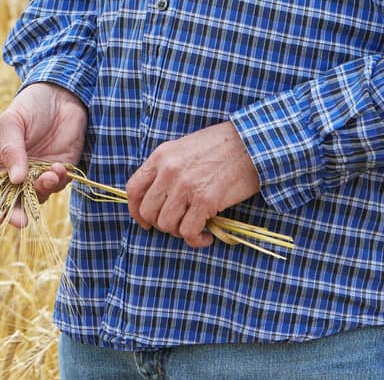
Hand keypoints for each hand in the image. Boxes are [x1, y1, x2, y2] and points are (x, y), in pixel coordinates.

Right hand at [0, 82, 87, 227]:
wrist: (61, 96)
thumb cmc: (28, 107)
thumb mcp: (12, 123)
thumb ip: (12, 150)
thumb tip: (16, 180)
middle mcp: (14, 174)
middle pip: (11, 203)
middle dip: (16, 214)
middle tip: (22, 221)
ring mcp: (36, 175)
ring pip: (36, 198)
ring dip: (42, 192)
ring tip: (49, 175)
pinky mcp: (58, 173)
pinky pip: (56, 187)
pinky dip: (58, 182)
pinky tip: (59, 167)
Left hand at [125, 120, 259, 246]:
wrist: (250, 143)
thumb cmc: (220, 147)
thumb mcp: (183, 148)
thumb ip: (167, 169)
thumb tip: (158, 198)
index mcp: (160, 156)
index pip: (133, 189)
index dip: (136, 211)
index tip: (145, 221)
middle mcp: (168, 171)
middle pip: (149, 211)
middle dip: (161, 224)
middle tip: (178, 224)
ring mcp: (185, 186)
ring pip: (166, 224)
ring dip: (179, 232)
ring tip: (194, 228)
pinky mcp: (205, 200)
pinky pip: (188, 231)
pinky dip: (196, 239)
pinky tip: (206, 235)